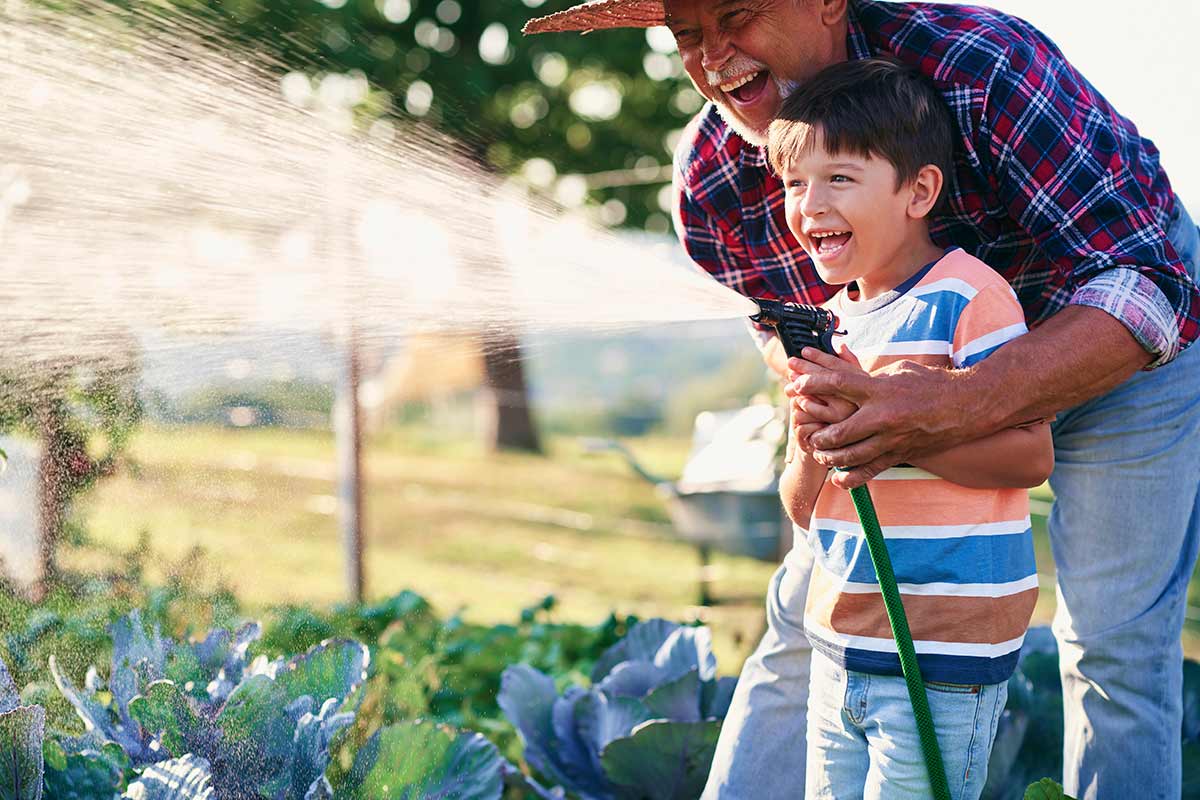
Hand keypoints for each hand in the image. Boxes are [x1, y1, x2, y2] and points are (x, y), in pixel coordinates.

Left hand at [787, 348, 978, 488]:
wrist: (968, 406)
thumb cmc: (930, 383)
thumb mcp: (897, 371)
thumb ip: (867, 377)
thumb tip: (841, 376)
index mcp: (881, 389)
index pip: (837, 385)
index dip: (812, 385)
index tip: (795, 386)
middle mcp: (884, 416)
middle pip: (839, 430)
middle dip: (817, 433)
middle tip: (806, 431)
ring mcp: (892, 439)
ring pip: (850, 455)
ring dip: (829, 456)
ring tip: (819, 452)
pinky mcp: (899, 454)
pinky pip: (870, 471)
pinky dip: (851, 478)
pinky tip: (838, 478)